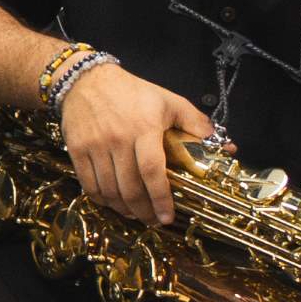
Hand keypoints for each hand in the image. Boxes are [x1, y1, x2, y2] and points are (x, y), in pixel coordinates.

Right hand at [57, 63, 211, 228]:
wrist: (85, 80)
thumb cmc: (132, 92)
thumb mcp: (168, 100)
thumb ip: (195, 122)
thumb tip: (224, 146)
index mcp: (144, 128)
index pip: (152, 170)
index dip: (161, 198)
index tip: (168, 216)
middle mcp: (117, 139)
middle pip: (130, 187)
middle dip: (144, 211)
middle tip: (154, 221)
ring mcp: (94, 146)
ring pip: (109, 190)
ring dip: (124, 209)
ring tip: (136, 215)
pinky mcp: (76, 149)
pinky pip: (88, 184)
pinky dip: (102, 200)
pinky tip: (113, 203)